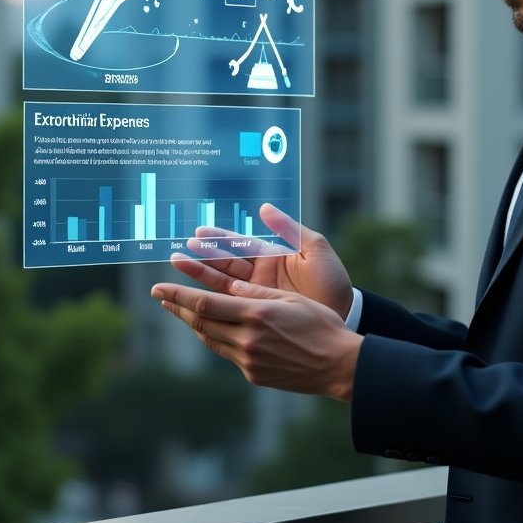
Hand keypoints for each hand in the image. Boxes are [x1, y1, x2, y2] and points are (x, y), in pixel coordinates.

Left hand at [150, 277, 361, 399]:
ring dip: (191, 323)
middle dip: (176, 307)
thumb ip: (258, 293)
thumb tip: (230, 287)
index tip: (159, 286)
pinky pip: (226, 352)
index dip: (178, 295)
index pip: (205, 304)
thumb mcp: (292, 300)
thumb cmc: (321, 326)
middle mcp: (247, 339)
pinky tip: (210, 328)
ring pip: (210, 339)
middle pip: (200, 322)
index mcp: (256, 315)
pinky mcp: (253, 375)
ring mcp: (248, 361)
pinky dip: (214, 337)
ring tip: (177, 310)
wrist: (338, 366)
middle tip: (158, 295)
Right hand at [171, 203, 353, 319]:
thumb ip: (290, 229)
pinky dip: (212, 302)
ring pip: (222, 284)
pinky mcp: (258, 314)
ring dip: (200, 277)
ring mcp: (258, 296)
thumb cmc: (332, 282)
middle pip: (225, 265)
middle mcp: (261, 276)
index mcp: (272, 257)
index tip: (197, 232)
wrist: (345, 315)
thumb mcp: (315, 250)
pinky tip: (194, 299)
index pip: (239, 245)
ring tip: (177, 268)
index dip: (219, 239)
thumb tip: (264, 208)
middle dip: (201, 259)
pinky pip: (231, 307)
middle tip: (177, 254)